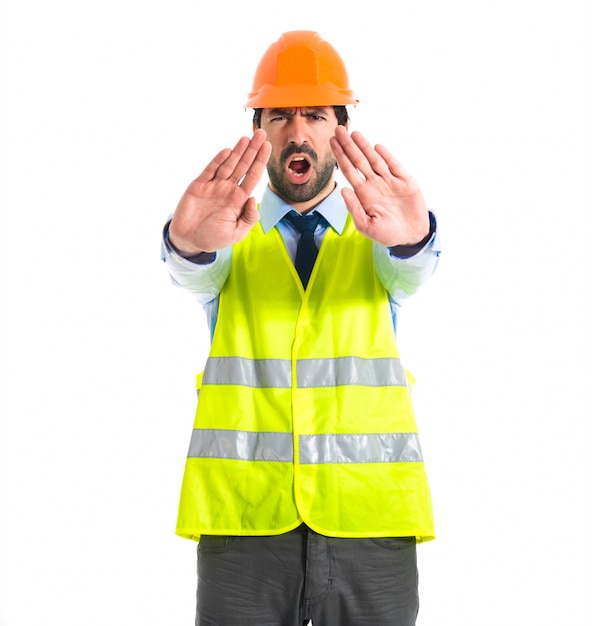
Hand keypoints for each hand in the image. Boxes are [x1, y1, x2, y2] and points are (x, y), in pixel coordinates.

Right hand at [169, 129, 270, 254]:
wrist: (189, 240)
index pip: (253, 176)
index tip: (268, 147)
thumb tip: (254, 199)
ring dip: (237, 151)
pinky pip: (210, 170)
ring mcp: (213, 186)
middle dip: (252, 150)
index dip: (260, 161)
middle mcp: (228, 189)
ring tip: (247, 138)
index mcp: (239, 199)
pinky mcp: (199, 186)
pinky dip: (218, 161)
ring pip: (228, 165)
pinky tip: (228, 151)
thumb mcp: (237, 233)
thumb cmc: (214, 238)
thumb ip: (249, 218)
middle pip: (243, 166)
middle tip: (261, 134)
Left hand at [330, 126, 429, 246]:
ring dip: (364, 146)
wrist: (410, 236)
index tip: (332, 142)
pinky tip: (376, 147)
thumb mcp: (366, 225)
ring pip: (374, 159)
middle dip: (348, 145)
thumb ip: (354, 208)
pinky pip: (394, 165)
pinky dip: (386, 156)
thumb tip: (343, 190)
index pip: (349, 170)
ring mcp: (389, 181)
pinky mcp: (405, 182)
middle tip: (338, 129)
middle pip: (358, 160)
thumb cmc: (387, 233)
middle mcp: (374, 184)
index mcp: (364, 194)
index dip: (340, 156)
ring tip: (354, 133)